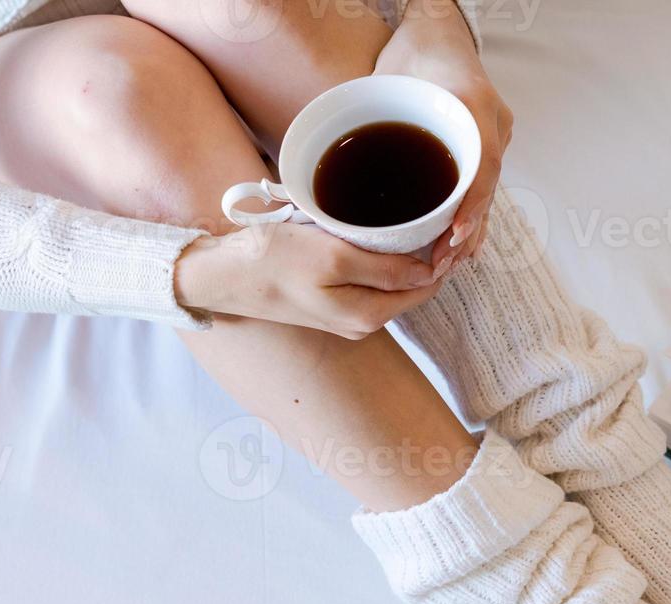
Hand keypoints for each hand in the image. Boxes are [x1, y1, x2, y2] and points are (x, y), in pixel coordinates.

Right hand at [174, 223, 449, 338]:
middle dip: (427, 255)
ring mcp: (344, 314)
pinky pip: (367, 279)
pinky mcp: (328, 300)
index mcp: (368, 317)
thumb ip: (385, 269)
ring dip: (403, 255)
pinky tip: (375, 233)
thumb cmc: (272, 262)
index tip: (449, 221)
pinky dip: (378, 258)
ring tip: (412, 218)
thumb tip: (429, 272)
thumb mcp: (334, 259)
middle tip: (434, 213)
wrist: (221, 274)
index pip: (426, 287)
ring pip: (389, 282)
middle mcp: (362, 323)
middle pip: (410, 286)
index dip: (442, 256)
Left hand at [375, 0, 512, 267]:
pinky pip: (479, 188)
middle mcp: (491, 125)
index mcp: (473, 103)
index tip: (454, 234)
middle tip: (442, 263)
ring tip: (448, 263)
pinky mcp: (483, 150)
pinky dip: (469, 216)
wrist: (439, 36)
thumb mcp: (389, 73)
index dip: (471, 203)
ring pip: (483, 194)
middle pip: (484, 189)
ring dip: (469, 231)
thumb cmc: (415, 51)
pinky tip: (460, 245)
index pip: (481, 162)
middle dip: (466, 232)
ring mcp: (493, 138)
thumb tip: (331, 157)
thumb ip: (370, 112)